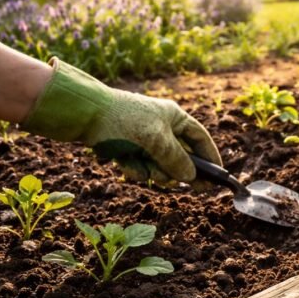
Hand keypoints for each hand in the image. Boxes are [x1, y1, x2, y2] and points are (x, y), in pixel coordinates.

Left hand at [23, 59, 220, 182]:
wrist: (80, 113)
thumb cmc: (122, 119)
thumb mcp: (156, 140)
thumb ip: (177, 160)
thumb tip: (192, 177)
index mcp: (173, 117)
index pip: (200, 139)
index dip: (210, 158)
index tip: (218, 177)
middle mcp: (161, 127)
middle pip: (179, 157)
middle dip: (174, 170)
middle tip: (177, 184)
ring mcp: (142, 138)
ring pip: (158, 166)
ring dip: (151, 171)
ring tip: (140, 167)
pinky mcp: (125, 147)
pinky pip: (138, 166)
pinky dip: (133, 169)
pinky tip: (121, 163)